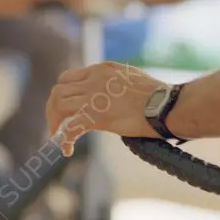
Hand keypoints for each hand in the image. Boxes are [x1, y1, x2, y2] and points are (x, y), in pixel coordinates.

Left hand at [46, 61, 162, 155]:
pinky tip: (66, 150)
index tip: (65, 109)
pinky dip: (64, 140)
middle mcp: (93, 80)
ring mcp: (93, 97)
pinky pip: (69, 128)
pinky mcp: (97, 116)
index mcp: (102, 69)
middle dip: (52, 109)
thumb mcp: (131, 78)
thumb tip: (111, 97)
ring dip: (54, 123)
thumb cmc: (157, 96)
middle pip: (58, 91)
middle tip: (56, 125)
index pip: (68, 78)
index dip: (63, 95)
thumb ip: (115, 83)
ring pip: (58, 106)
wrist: (166, 105)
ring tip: (58, 137)